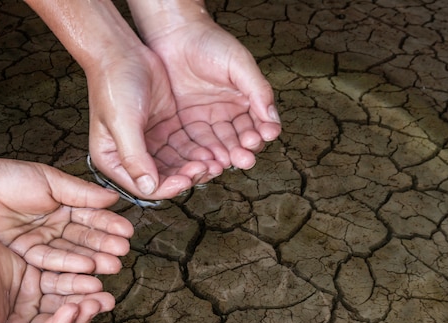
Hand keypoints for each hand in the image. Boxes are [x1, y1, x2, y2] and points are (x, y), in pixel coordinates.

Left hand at [0, 158, 133, 273]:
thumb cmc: (9, 178)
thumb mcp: (50, 180)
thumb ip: (81, 193)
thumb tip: (113, 198)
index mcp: (65, 205)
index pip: (92, 216)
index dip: (109, 224)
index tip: (127, 231)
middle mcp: (57, 226)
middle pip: (85, 238)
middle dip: (105, 245)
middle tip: (123, 252)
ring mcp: (43, 242)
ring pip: (72, 252)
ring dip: (93, 259)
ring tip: (112, 265)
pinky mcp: (27, 256)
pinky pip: (50, 262)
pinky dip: (68, 265)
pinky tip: (87, 267)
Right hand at [0, 230, 113, 322]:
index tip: (73, 310)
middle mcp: (27, 320)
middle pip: (61, 320)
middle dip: (83, 313)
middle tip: (102, 301)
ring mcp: (34, 298)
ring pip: (65, 299)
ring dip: (85, 296)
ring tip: (104, 291)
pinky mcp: (38, 276)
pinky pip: (61, 278)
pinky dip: (76, 277)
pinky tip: (92, 273)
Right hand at [86, 45, 223, 199]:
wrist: (121, 50)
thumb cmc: (113, 84)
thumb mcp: (122, 123)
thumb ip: (134, 157)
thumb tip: (149, 188)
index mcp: (112, 160)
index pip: (144, 186)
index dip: (168, 187)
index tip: (188, 178)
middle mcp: (130, 155)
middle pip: (163, 178)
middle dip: (186, 176)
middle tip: (207, 168)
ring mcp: (149, 143)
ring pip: (176, 164)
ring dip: (194, 165)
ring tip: (215, 161)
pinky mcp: (164, 129)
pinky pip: (183, 147)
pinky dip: (197, 151)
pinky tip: (212, 150)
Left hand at [137, 16, 281, 169]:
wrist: (175, 36)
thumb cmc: (210, 43)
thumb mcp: (239, 63)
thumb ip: (257, 89)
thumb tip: (272, 117)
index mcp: (245, 100)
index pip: (259, 123)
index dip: (263, 131)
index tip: (265, 135)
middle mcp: (228, 114)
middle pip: (240, 139)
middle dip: (244, 150)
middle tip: (245, 158)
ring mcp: (206, 121)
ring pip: (220, 145)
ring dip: (226, 156)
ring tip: (228, 162)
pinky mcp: (186, 125)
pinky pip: (197, 143)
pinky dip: (204, 154)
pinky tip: (209, 160)